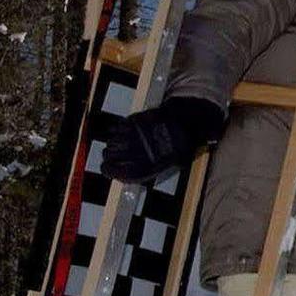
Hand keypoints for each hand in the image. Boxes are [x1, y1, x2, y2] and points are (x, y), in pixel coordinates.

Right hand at [98, 97, 224, 182]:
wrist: (189, 124)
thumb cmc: (181, 147)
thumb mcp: (166, 166)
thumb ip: (146, 171)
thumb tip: (129, 174)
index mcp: (144, 167)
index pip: (114, 171)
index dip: (108, 170)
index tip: (106, 168)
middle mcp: (136, 152)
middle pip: (109, 155)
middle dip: (109, 156)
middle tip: (112, 154)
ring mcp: (133, 136)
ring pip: (111, 141)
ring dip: (113, 143)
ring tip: (120, 142)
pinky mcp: (134, 122)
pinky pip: (118, 127)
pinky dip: (118, 130)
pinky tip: (125, 131)